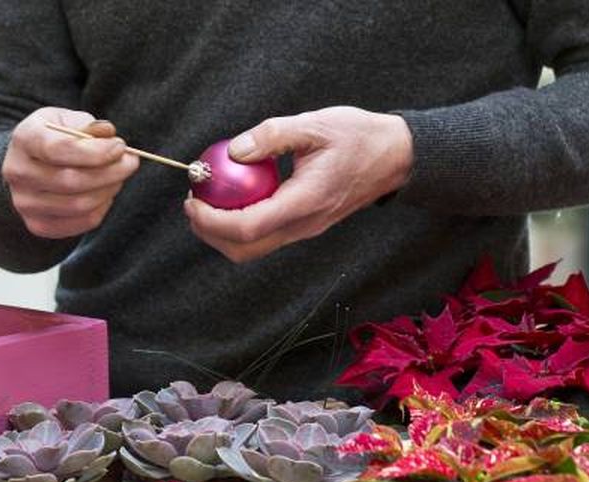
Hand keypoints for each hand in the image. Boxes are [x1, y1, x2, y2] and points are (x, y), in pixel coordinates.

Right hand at [2, 107, 139, 238]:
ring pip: (78, 205)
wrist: (28, 164)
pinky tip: (105, 193)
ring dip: (108, 190)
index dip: (94, 151)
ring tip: (119, 176)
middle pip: (70, 181)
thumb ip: (87, 125)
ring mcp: (25, 203)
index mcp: (23, 140)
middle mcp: (18, 173)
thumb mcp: (66, 119)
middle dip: (109, 172)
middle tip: (130, 162)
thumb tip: (107, 133)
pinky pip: (81, 223)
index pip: (58, 149)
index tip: (120, 146)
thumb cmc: (53, 137)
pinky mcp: (37, 225)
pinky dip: (101, 208)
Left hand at [184, 106, 413, 262]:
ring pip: (253, 249)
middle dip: (210, 233)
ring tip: (208, 202)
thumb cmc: (359, 137)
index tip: (192, 201)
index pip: (248, 227)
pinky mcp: (305, 227)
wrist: (396, 157)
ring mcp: (305, 230)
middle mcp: (304, 225)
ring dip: (223, 233)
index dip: (212, 220)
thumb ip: (272, 136)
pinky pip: (265, 237)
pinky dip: (240, 226)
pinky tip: (234, 198)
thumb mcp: (315, 125)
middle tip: (193, 204)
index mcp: (305, 202)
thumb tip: (234, 151)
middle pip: (244, 249)